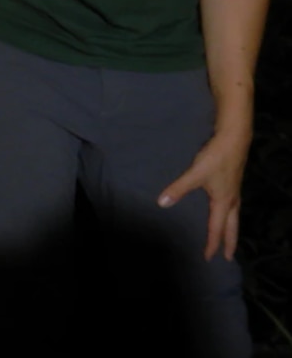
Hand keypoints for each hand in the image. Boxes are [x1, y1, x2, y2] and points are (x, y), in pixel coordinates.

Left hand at [157, 130, 250, 260]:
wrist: (234, 139)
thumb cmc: (215, 158)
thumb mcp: (195, 174)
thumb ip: (178, 189)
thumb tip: (161, 204)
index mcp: (222, 202)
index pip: (216, 229)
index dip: (211, 244)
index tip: (207, 257)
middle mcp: (231, 200)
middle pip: (232, 227)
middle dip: (229, 243)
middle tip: (228, 258)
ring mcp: (235, 191)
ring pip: (235, 217)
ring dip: (232, 230)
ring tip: (230, 238)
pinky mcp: (234, 182)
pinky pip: (234, 207)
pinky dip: (231, 216)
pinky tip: (225, 211)